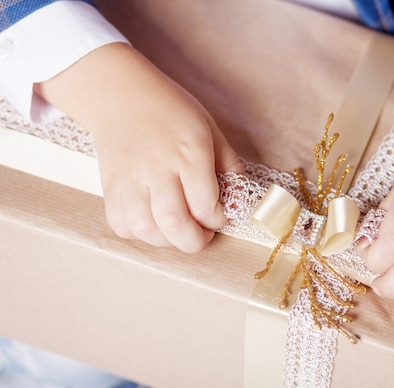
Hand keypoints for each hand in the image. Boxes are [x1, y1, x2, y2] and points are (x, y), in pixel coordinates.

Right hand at [36, 43, 242, 252]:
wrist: (121, 96)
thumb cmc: (172, 112)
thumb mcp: (211, 130)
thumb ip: (229, 167)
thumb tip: (239, 203)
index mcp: (189, 152)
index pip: (205, 205)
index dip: (218, 220)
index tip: (219, 214)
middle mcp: (157, 168)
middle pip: (174, 224)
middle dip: (195, 241)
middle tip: (203, 236)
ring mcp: (130, 180)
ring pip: (146, 230)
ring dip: (168, 241)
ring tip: (179, 229)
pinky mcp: (110, 188)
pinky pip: (122, 225)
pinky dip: (140, 234)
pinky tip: (154, 222)